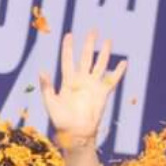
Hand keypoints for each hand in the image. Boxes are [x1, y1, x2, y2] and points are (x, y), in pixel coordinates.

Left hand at [40, 30, 126, 145]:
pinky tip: (123, 63)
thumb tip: (41, 71)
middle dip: (89, 44)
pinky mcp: (103, 93)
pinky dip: (118, 72)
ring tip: (108, 41)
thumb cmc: (61, 121)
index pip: (68, 60)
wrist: (76, 133)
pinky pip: (112, 80)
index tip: (69, 35)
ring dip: (104, 53)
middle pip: (86, 58)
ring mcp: (93, 86)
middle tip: (93, 31)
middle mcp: (81, 81)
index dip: (68, 48)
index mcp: (68, 82)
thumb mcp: (51, 103)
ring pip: (100, 65)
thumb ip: (47, 87)